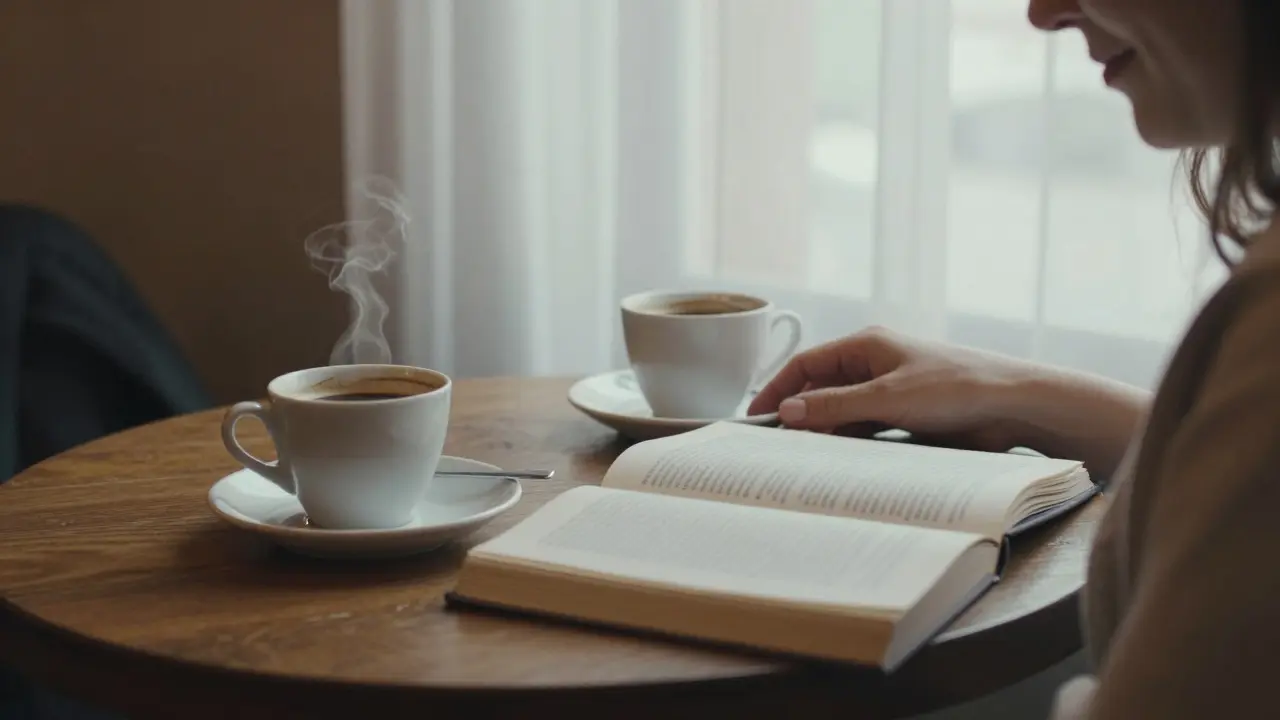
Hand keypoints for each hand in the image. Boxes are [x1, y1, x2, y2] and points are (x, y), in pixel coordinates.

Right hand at [748, 326, 1150, 475]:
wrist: (1016, 405)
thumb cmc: (957, 388)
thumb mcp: (888, 399)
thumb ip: (835, 407)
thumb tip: (789, 413)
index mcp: (866, 345)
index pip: (806, 365)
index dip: (778, 390)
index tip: (756, 419)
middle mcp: (875, 363)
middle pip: (822, 389)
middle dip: (801, 416)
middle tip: (779, 448)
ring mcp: (891, 389)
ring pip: (843, 412)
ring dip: (827, 434)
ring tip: (807, 460)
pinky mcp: (908, 413)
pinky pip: (867, 427)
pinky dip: (852, 443)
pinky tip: (843, 462)